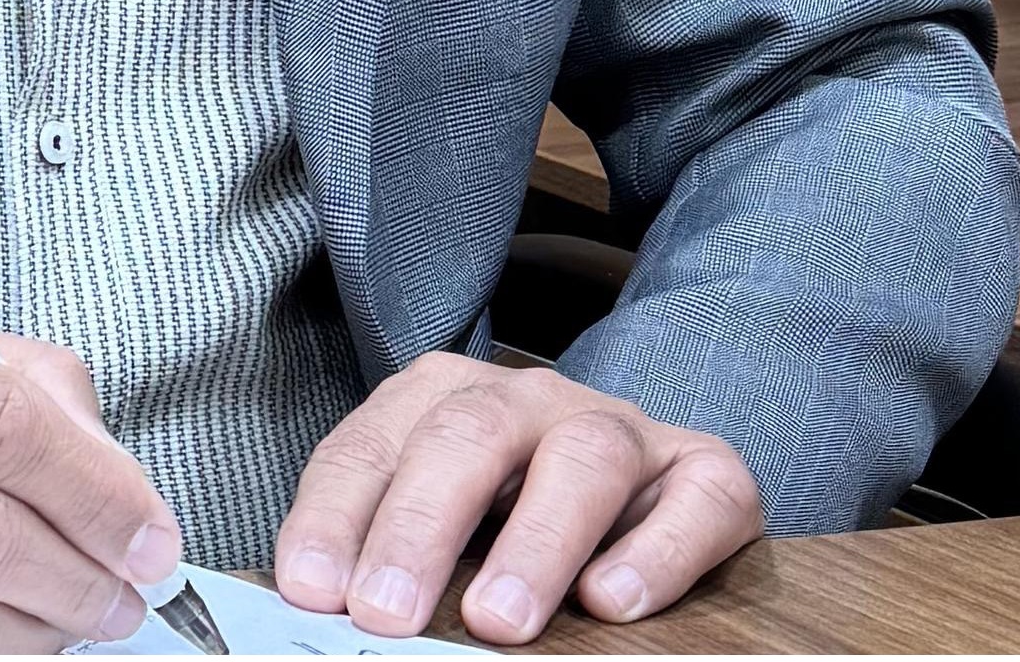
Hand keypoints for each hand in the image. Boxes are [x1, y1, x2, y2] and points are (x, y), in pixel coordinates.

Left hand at [275, 353, 763, 643]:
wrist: (651, 481)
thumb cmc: (514, 515)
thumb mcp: (445, 521)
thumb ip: (393, 552)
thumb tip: (330, 612)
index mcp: (441, 397)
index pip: (369, 449)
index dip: (335, 518)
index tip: (311, 591)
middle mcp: (527, 398)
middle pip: (466, 439)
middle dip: (419, 528)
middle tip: (386, 614)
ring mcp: (622, 428)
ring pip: (582, 460)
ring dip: (533, 544)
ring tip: (496, 622)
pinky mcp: (708, 472)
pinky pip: (695, 498)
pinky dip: (655, 552)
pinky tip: (610, 603)